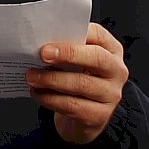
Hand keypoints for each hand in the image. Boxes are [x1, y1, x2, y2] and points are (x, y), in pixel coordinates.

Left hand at [29, 22, 129, 144]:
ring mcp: (111, 95)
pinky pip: (72, 105)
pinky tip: (37, 93)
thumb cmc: (79, 80)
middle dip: (68, 54)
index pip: (99, 35)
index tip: (53, 35)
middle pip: (97, 58)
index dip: (77, 32)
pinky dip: (50, 99)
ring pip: (81, 84)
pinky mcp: (99, 115)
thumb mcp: (78, 62)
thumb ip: (67, 50)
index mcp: (112, 50)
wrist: (84, 115)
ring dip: (52, 79)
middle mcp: (117, 71)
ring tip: (32, 76)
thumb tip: (42, 44)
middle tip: (42, 54)